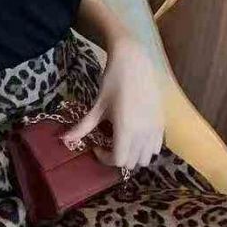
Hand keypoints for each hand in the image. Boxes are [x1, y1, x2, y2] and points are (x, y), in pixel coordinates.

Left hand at [61, 35, 165, 170]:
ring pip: (146, 158)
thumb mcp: (97, 106)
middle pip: (132, 163)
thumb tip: (64, 140)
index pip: (118, 160)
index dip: (104, 158)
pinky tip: (135, 134)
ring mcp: (155, 130)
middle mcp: (144, 134)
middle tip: (107, 143)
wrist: (134, 63)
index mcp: (126, 130)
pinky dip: (145, 148)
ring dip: (133, 155)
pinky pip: (156, 147)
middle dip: (117, 157)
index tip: (96, 146)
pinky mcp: (162, 123)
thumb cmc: (113, 82)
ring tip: (121, 140)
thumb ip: (83, 127)